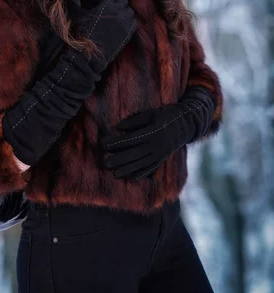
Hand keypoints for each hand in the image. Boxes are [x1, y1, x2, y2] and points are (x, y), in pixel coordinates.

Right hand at [65, 0, 136, 71]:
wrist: (89, 54)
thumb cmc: (82, 33)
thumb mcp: (77, 15)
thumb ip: (74, 3)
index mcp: (106, 6)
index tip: (104, 1)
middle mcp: (118, 12)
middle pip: (123, 1)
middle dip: (117, 3)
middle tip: (111, 8)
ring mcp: (124, 23)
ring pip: (130, 11)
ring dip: (124, 12)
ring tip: (117, 16)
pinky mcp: (128, 34)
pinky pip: (134, 22)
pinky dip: (129, 22)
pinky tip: (122, 24)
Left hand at [101, 86, 215, 181]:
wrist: (188, 123)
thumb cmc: (167, 114)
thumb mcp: (152, 113)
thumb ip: (135, 121)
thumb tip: (118, 127)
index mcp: (154, 131)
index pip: (132, 138)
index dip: (117, 142)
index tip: (104, 144)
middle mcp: (158, 145)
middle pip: (135, 154)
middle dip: (119, 159)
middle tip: (105, 162)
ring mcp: (161, 154)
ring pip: (142, 164)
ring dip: (128, 169)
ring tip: (114, 174)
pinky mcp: (164, 158)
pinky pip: (152, 168)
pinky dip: (142, 174)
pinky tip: (131, 179)